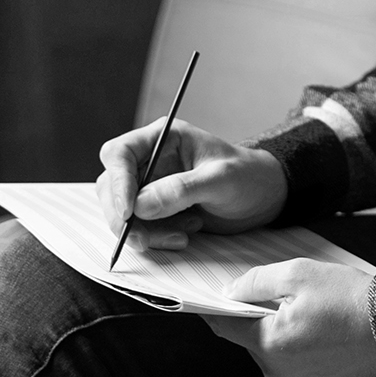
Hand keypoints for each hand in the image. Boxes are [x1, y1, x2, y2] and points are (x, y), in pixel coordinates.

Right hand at [96, 119, 286, 250]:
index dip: (118, 182)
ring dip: (143, 231)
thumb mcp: (221, 179)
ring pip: (121, 211)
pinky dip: (154, 238)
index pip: (120, 153)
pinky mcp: (156, 210)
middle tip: (145, 238)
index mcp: (163, 138)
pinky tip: (184, 235)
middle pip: (112, 186)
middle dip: (125, 217)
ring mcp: (151, 186)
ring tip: (182, 234)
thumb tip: (140, 205)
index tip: (128, 211)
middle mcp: (151, 160)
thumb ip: (182, 189)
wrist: (264, 197)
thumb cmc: (248, 176)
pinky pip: (138, 228)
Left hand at [206, 260, 375, 376]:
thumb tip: (230, 292)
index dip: (215, 309)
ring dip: (280, 332)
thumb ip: (256, 282)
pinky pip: (293, 365)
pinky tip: (320, 329)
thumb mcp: (299, 274)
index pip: (225, 327)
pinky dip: (298, 347)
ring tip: (309, 312)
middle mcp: (278, 373)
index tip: (209, 297)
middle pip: (251, 340)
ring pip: (273, 352)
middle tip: (281, 295)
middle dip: (259, 317)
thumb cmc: (349, 297)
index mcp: (269, 345)